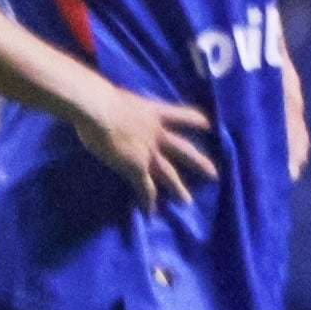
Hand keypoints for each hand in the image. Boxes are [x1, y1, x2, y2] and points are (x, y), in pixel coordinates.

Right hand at [71, 82, 217, 208]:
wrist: (97, 109)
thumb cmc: (103, 97)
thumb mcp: (124, 97)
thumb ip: (127, 105)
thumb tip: (117, 103)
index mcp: (156, 113)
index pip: (186, 116)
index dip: (199, 122)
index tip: (209, 126)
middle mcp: (158, 134)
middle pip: (185, 150)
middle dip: (199, 162)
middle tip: (213, 174)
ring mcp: (148, 152)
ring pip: (168, 172)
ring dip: (177, 188)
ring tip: (186, 201)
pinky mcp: (135, 167)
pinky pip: (144, 186)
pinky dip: (148, 200)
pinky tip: (149, 211)